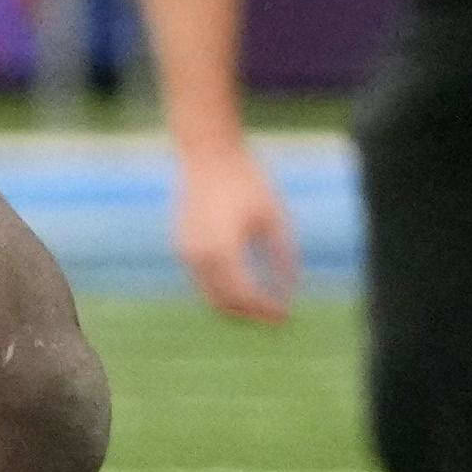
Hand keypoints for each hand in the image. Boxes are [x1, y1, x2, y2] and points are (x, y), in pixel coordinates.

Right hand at [171, 139, 302, 325]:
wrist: (208, 154)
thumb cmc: (246, 181)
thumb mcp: (274, 217)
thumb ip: (283, 257)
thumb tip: (290, 290)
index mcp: (223, 250)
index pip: (246, 296)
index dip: (266, 310)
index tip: (285, 315)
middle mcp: (199, 256)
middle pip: (224, 304)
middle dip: (250, 315)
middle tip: (273, 316)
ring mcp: (185, 252)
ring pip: (209, 296)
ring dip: (234, 305)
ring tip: (260, 303)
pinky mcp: (180, 246)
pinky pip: (201, 280)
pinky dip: (220, 289)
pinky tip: (241, 283)